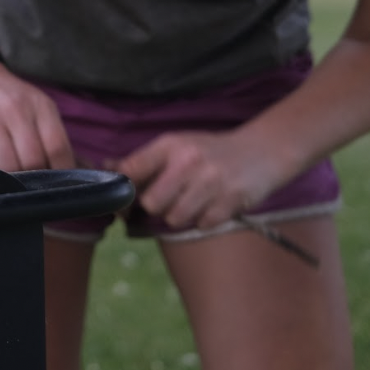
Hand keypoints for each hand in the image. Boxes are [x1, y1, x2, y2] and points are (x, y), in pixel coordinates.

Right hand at [0, 64, 76, 171]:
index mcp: (39, 105)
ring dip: (13, 179)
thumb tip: (79, 168)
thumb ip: (55, 138)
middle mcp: (14, 109)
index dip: (63, 170)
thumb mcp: (39, 108)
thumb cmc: (13, 98)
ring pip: (8, 166)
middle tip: (34, 181)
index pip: (57, 146)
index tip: (62, 182)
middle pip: (32, 160)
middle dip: (36, 177)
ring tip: (14, 175)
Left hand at [115, 128, 287, 230]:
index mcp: (170, 144)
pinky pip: (202, 225)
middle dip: (157, 207)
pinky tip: (213, 205)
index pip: (132, 170)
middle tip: (168, 201)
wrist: (262, 150)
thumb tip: (107, 168)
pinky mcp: (230, 200)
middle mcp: (188, 161)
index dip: (124, 190)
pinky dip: (205, 220)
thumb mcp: (178, 145)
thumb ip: (145, 160)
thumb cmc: (211, 151)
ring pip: (174, 218)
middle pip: (151, 203)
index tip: (127, 197)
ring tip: (193, 202)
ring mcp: (211, 181)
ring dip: (180, 216)